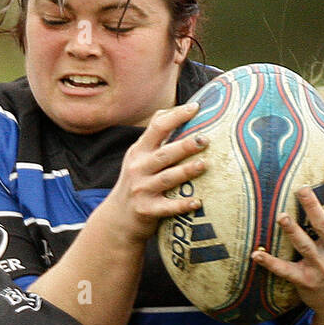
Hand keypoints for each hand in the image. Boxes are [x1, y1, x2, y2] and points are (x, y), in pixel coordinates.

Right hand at [95, 99, 208, 244]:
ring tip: (204, 164)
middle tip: (205, 139)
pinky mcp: (146, 210)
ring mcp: (141, 189)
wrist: (118, 217)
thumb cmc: (138, 181)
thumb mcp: (140, 156)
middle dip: (185, 145)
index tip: (196, 108)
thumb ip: (157, 137)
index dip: (176, 116)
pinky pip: (167, 207)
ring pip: (167, 178)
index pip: (157, 127)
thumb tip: (184, 110)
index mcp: (139, 151)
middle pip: (164, 153)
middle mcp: (138, 168)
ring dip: (186, 171)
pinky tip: (197, 202)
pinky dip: (182, 205)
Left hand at [253, 159, 323, 318]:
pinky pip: (284, 270)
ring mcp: (321, 265)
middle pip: (323, 224)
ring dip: (292, 231)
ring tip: (281, 216)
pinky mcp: (305, 280)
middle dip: (313, 206)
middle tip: (300, 188)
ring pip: (304, 246)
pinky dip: (269, 263)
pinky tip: (255, 254)